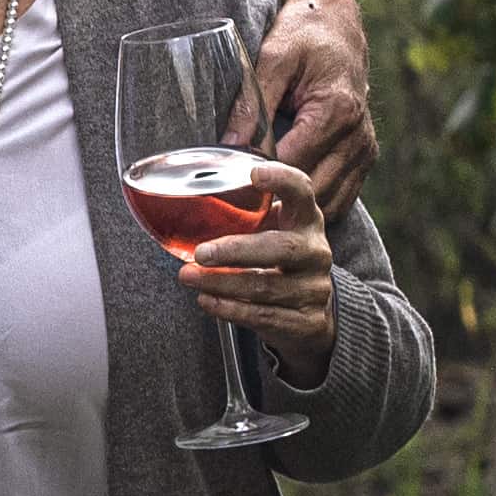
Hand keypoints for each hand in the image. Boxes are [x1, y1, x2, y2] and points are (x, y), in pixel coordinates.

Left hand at [180, 157, 341, 365]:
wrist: (306, 315)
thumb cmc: (276, 262)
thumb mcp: (268, 232)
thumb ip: (241, 216)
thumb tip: (179, 202)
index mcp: (305, 220)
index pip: (302, 192)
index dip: (282, 180)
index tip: (254, 174)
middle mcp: (315, 251)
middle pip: (282, 247)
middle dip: (237, 250)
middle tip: (200, 253)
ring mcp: (314, 288)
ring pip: (266, 286)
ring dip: (221, 282)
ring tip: (189, 277)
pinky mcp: (307, 321)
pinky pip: (265, 315)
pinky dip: (231, 309)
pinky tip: (207, 301)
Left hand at [231, 0, 374, 220]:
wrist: (338, 22)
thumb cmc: (304, 34)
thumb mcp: (273, 57)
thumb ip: (253, 100)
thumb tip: (227, 144)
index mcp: (337, 112)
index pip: (292, 165)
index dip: (259, 184)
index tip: (227, 197)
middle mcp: (358, 136)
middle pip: (312, 191)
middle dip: (276, 206)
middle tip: (237, 218)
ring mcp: (365, 149)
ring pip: (329, 201)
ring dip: (296, 212)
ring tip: (257, 220)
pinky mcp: (364, 156)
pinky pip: (340, 196)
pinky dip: (314, 206)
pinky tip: (282, 209)